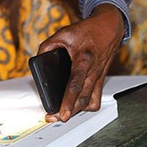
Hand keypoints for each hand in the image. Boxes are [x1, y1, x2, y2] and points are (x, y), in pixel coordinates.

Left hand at [38, 3, 123, 122]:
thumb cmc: (87, 31)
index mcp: (84, 59)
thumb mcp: (63, 33)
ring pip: (90, 102)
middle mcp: (93, 71)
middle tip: (55, 118)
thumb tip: (38, 60)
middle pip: (83, 98)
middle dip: (69, 111)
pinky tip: (76, 106)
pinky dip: (86, 106)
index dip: (68, 100)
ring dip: (77, 111)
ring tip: (63, 114)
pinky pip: (96, 99)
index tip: (61, 113)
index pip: (75, 84)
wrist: (108, 28)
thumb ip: (47, 46)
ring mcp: (99, 78)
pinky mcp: (101, 81)